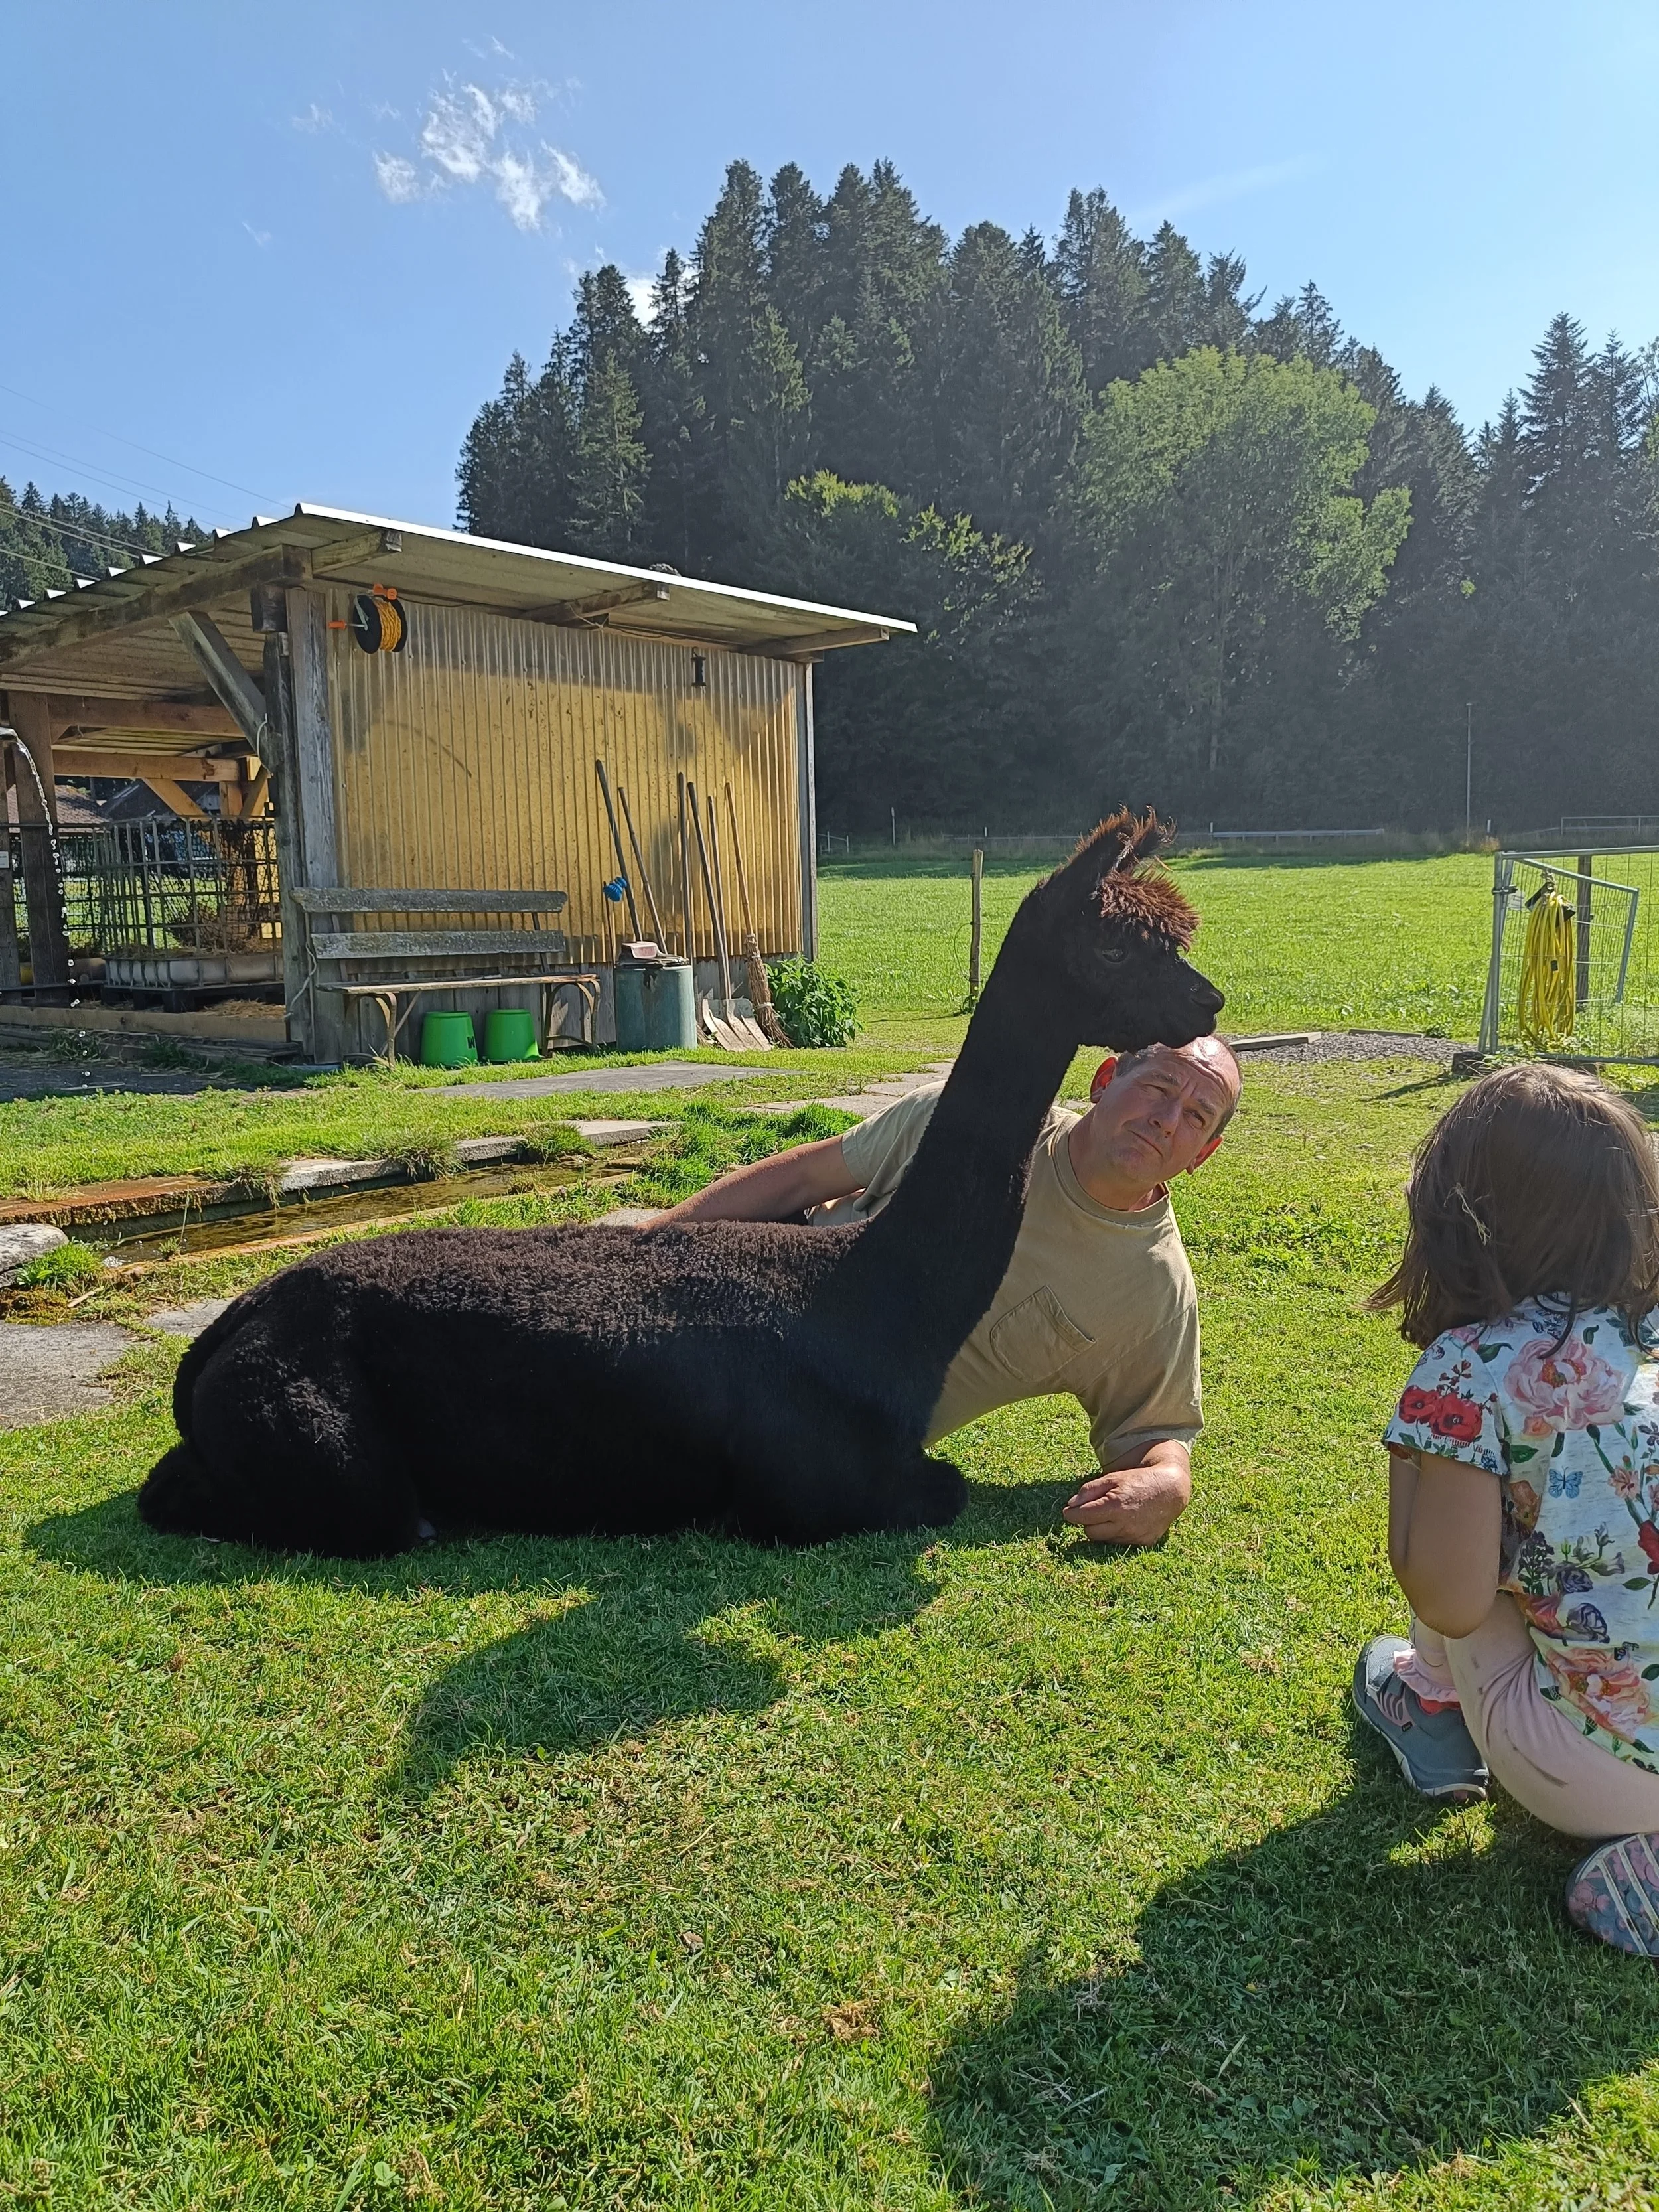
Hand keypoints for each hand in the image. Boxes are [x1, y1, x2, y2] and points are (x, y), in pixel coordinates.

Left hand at [1062, 1456, 1190, 1545]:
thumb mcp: (1112, 1478)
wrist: (1169, 1490)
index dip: (1071, 1514)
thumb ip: (1089, 1490)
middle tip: (1094, 1511)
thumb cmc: (1139, 1481)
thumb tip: (1071, 1505)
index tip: (1068, 1512)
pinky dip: (1117, 1534)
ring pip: (1104, 1540)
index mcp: (1114, 1506)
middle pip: (1089, 1532)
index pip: (1081, 1517)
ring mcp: (1134, 1536)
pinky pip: (1119, 1543)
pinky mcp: (1143, 1543)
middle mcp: (1124, 1524)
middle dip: (1088, 1521)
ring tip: (1112, 1514)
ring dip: (1103, 1529)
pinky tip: (1125, 1522)